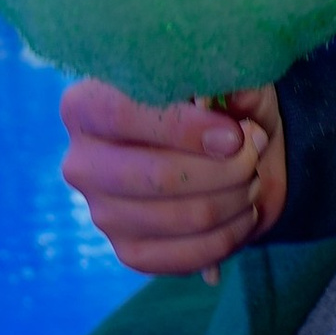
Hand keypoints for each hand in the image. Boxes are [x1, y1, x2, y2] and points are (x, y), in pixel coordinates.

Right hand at [59, 79, 288, 277]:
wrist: (226, 156)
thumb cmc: (217, 106)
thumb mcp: (226, 78)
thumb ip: (229, 79)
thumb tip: (235, 95)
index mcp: (87, 105)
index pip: (121, 116)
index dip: (184, 128)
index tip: (235, 135)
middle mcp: (82, 162)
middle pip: (157, 176)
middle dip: (225, 169)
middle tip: (253, 155)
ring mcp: (101, 213)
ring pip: (183, 217)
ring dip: (236, 199)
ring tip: (253, 179)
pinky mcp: (129, 252)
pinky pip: (187, 255)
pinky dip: (231, 234)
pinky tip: (244, 212)